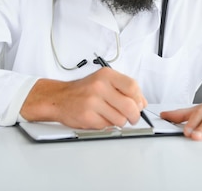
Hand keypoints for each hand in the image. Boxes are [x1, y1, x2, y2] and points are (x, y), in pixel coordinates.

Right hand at [19, 68, 146, 128]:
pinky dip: (107, 126)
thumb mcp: (104, 81)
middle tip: (132, 117)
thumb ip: (124, 89)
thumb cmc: (84, 90)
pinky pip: (107, 127)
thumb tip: (143, 102)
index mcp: (106, 75)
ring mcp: (92, 102)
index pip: (133, 86)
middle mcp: (99, 86)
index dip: (139, 99)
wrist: (59, 98)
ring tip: (110, 115)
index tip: (139, 105)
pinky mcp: (87, 117)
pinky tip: (99, 118)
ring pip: (120, 119)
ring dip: (119, 121)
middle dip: (134, 116)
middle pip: (130, 106)